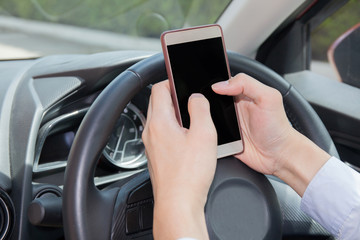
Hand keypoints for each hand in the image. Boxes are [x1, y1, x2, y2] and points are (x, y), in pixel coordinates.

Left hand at [142, 80, 216, 238]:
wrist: (178, 203)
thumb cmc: (189, 174)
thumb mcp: (203, 134)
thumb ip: (200, 109)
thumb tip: (196, 98)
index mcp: (159, 122)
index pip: (159, 88)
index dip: (172, 80)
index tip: (183, 81)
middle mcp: (150, 132)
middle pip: (157, 103)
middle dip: (174, 97)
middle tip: (191, 101)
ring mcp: (151, 145)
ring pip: (159, 119)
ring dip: (173, 114)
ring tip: (192, 119)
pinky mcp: (156, 156)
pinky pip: (161, 134)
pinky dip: (172, 129)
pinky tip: (187, 138)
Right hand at [212, 73, 329, 195]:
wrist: (278, 156)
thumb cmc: (277, 127)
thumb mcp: (268, 98)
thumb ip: (247, 84)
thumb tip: (220, 84)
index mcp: (241, 93)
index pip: (220, 82)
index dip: (211, 83)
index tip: (207, 89)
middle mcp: (231, 107)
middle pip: (208, 99)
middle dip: (202, 102)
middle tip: (203, 106)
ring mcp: (225, 123)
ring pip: (204, 116)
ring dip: (202, 118)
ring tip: (204, 120)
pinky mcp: (222, 138)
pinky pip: (206, 133)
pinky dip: (204, 133)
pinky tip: (205, 133)